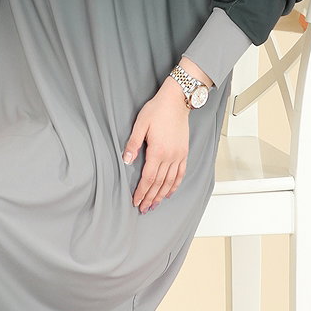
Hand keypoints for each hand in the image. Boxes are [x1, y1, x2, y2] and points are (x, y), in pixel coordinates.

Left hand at [122, 80, 191, 212]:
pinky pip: (181, 173)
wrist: (177, 101)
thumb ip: (133, 144)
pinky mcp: (184, 153)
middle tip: (143, 209)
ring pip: (170, 181)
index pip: (148, 178)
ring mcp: (179, 155)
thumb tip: (126, 160)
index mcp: (157, 151)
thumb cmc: (157, 110)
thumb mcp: (140, 124)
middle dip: (150, 198)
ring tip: (154, 205)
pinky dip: (175, 185)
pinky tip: (169, 192)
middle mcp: (170, 156)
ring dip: (162, 195)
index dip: (142, 191)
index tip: (136, 201)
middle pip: (159, 183)